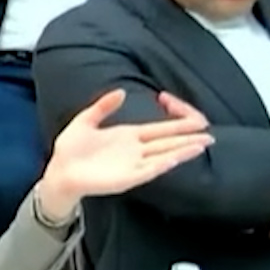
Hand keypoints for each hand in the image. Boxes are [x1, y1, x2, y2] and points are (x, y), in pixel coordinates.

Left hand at [33, 88, 214, 218]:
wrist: (59, 171)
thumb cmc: (70, 149)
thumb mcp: (86, 120)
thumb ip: (103, 106)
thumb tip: (121, 91)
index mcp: (128, 137)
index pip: (160, 130)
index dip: (178, 125)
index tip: (198, 121)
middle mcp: (135, 151)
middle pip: (168, 143)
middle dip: (189, 139)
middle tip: (211, 136)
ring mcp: (132, 165)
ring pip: (163, 156)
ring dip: (182, 152)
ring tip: (201, 145)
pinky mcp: (126, 178)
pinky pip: (148, 171)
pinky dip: (161, 165)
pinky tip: (174, 158)